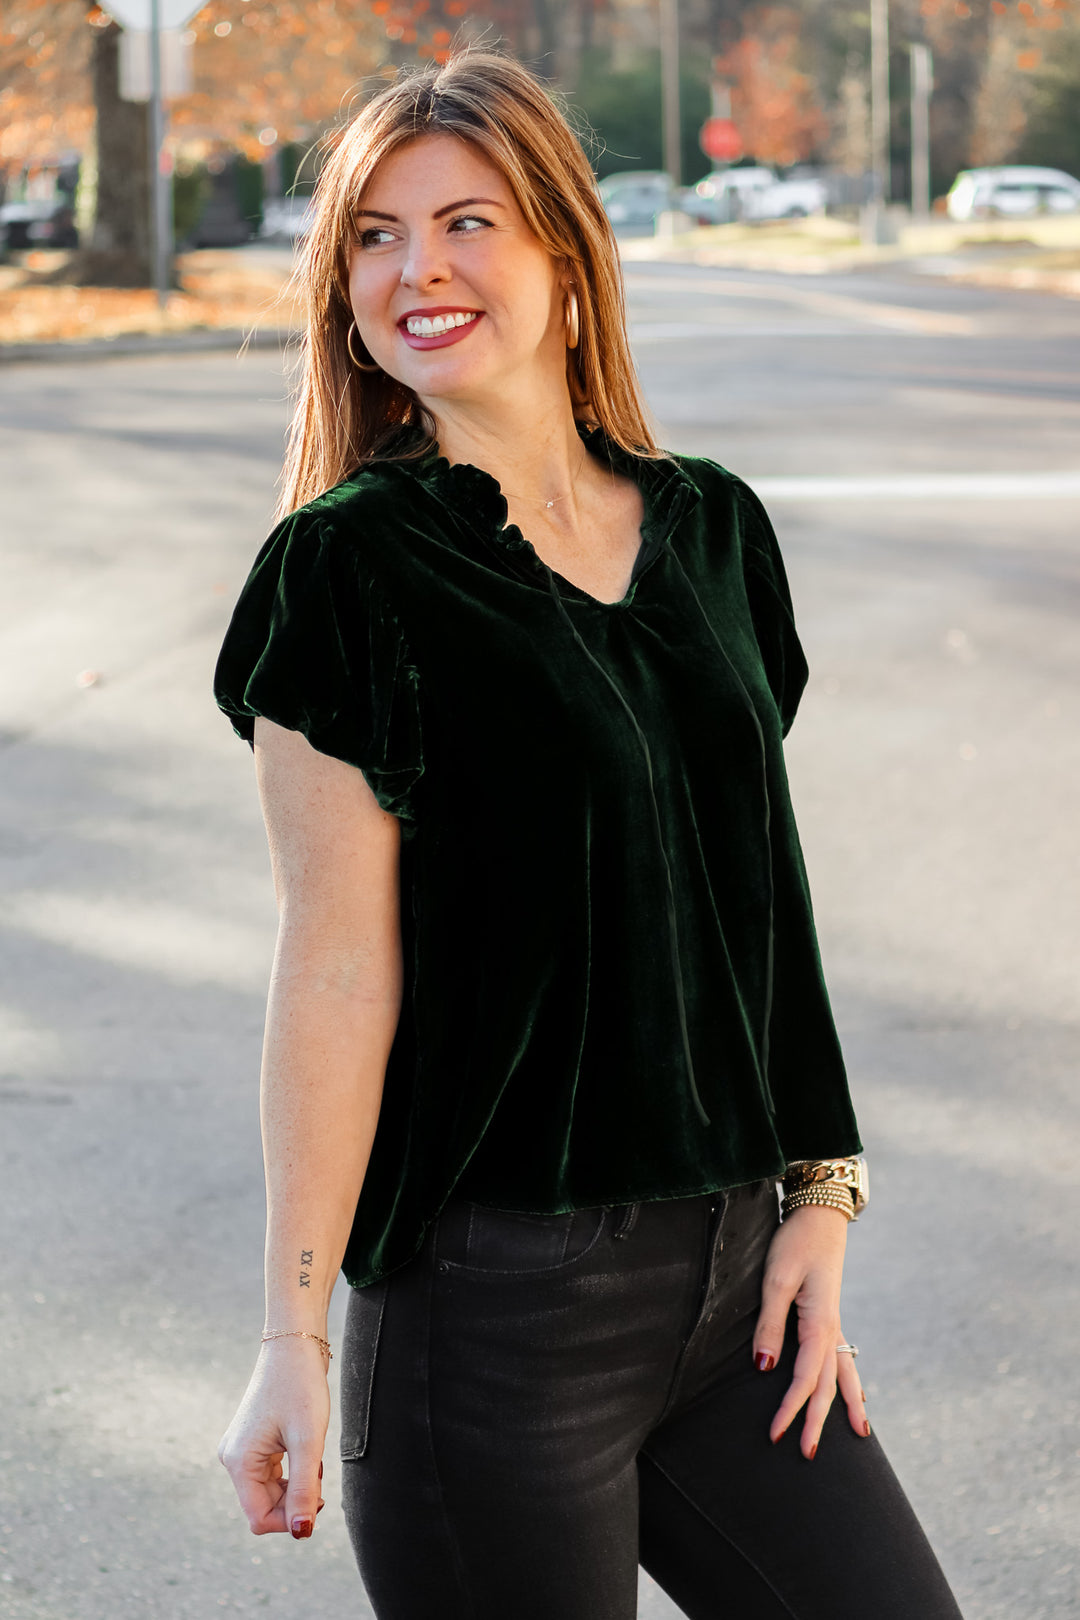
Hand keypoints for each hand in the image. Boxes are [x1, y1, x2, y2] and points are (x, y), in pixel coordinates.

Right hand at [218, 1338, 329, 1536]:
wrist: (294, 1344)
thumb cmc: (300, 1386)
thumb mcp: (308, 1441)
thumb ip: (304, 1489)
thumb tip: (302, 1532)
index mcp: (238, 1461)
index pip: (259, 1518)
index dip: (290, 1520)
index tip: (318, 1498)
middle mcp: (232, 1459)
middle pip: (264, 1507)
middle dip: (296, 1500)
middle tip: (319, 1473)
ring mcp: (241, 1450)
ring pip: (269, 1492)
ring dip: (296, 1485)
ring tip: (313, 1459)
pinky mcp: (253, 1442)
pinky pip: (271, 1475)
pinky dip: (293, 1472)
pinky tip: (307, 1454)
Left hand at [751, 1203, 868, 1457]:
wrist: (819, 1213)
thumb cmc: (795, 1242)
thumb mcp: (775, 1279)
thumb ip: (770, 1324)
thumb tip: (764, 1368)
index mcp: (820, 1324)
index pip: (805, 1379)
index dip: (790, 1409)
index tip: (774, 1434)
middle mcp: (832, 1328)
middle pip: (828, 1384)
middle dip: (819, 1420)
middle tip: (808, 1454)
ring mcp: (834, 1322)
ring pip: (844, 1372)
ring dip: (847, 1403)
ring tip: (860, 1434)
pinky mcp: (829, 1314)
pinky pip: (843, 1356)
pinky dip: (850, 1379)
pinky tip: (856, 1391)